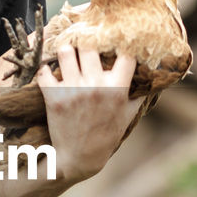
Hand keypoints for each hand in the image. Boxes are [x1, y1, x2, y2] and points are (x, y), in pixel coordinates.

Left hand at [37, 46, 141, 182]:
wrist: (80, 158)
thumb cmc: (106, 136)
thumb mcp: (128, 116)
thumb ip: (138, 94)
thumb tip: (152, 78)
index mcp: (117, 88)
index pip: (125, 54)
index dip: (120, 43)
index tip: (115, 38)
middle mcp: (96, 85)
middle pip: (89, 45)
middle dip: (86, 42)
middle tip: (83, 41)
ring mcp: (73, 90)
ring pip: (66, 52)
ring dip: (65, 50)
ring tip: (66, 53)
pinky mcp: (54, 97)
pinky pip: (44, 71)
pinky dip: (44, 68)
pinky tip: (48, 68)